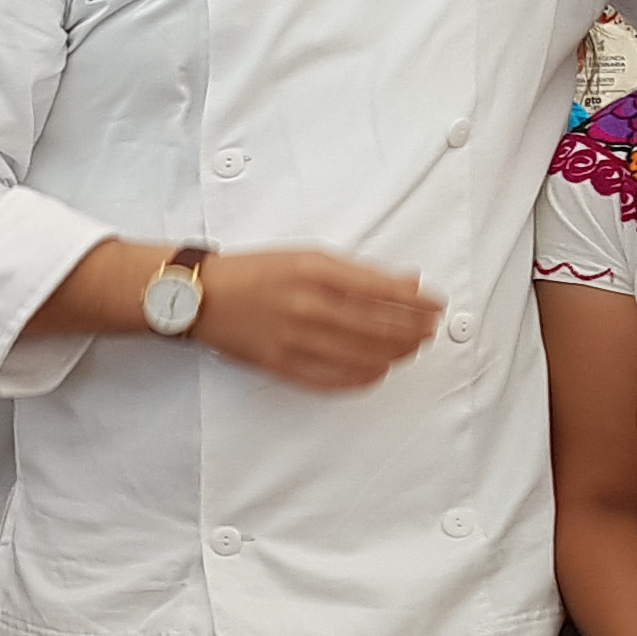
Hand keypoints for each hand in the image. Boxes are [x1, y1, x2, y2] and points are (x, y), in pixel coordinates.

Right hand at [189, 249, 444, 390]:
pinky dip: (364, 378)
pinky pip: (334, 380)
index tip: (436, 305)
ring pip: (363, 356)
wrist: (200, 295)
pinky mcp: (281, 365)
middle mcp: (307, 305)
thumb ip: (358, 272)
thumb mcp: (307, 256)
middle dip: (413, 331)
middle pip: (380, 328)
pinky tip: (378, 371)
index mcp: (315, 270)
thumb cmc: (253, 272)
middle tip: (428, 331)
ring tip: (410, 350)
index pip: (385, 291)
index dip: (418, 303)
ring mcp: (294, 339)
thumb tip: (406, 283)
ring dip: (396, 355)